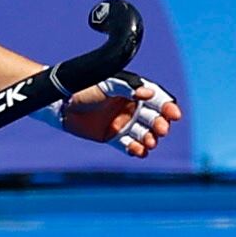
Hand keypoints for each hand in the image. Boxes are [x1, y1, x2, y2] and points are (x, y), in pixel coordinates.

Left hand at [60, 75, 179, 156]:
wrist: (60, 105)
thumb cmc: (82, 89)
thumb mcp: (107, 84)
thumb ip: (128, 88)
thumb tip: (149, 93)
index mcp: (132, 92)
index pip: (156, 99)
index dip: (167, 107)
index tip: (174, 114)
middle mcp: (130, 108)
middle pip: (153, 118)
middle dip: (160, 124)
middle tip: (161, 130)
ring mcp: (122, 123)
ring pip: (143, 133)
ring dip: (150, 139)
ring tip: (150, 142)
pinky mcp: (112, 137)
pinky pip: (129, 145)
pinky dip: (136, 149)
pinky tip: (140, 152)